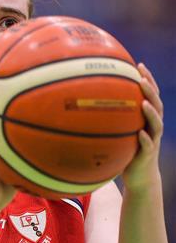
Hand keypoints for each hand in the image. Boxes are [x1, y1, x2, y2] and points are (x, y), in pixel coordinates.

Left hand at [122, 63, 163, 190]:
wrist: (139, 178)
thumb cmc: (126, 152)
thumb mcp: (119, 133)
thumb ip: (110, 119)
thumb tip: (86, 105)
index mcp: (147, 119)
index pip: (151, 95)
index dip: (148, 80)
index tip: (139, 64)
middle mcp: (153, 127)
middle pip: (157, 104)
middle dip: (151, 89)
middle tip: (142, 77)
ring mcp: (153, 140)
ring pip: (157, 123)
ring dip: (151, 112)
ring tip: (144, 102)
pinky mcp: (148, 155)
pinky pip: (148, 145)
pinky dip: (145, 139)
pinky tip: (140, 133)